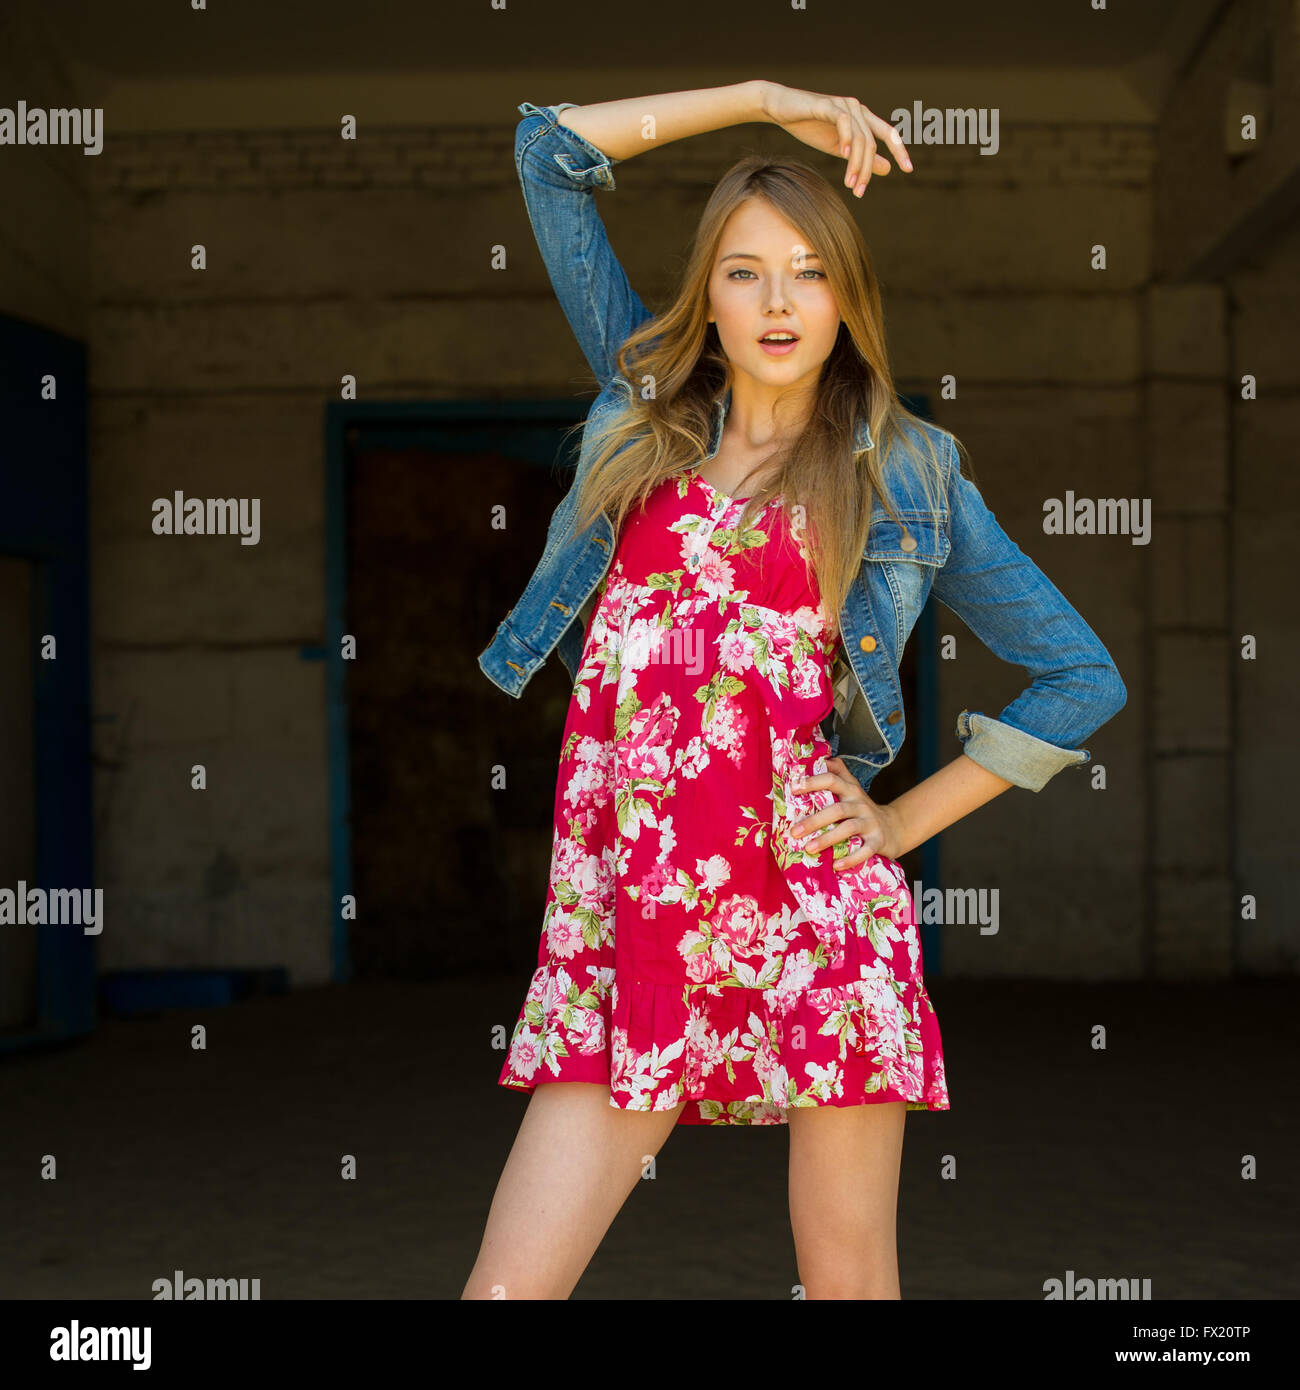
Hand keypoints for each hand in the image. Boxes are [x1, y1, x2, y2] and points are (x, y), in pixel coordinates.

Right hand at [759, 82, 912, 196]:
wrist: (782, 109)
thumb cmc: (809, 127)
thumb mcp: (839, 148)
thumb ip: (861, 158)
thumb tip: (888, 169)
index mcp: (862, 118)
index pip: (887, 134)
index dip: (899, 151)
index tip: (909, 169)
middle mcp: (857, 109)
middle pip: (872, 143)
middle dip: (868, 170)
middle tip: (860, 192)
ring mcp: (843, 105)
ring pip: (859, 137)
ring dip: (856, 164)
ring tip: (850, 184)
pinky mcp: (827, 105)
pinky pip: (843, 122)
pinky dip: (846, 139)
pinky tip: (844, 155)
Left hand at [789, 757, 905, 868]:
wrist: (893, 828)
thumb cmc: (861, 809)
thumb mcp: (851, 789)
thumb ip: (837, 773)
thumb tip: (817, 756)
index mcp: (851, 790)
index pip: (832, 780)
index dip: (813, 782)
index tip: (793, 788)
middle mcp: (861, 804)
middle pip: (837, 809)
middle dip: (814, 820)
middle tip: (794, 831)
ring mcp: (871, 822)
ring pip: (849, 829)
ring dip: (827, 839)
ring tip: (809, 849)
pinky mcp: (879, 841)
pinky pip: (865, 850)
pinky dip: (851, 859)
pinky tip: (836, 866)